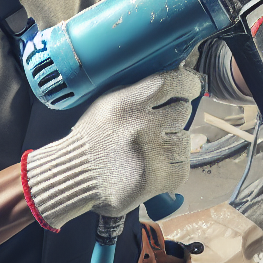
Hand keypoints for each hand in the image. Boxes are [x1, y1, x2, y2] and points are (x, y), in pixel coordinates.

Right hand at [22, 67, 204, 229]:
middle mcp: (142, 125)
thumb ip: (138, 92)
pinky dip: (172, 169)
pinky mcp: (156, 178)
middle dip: (173, 119)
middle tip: (157, 128)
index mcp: (129, 102)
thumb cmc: (93, 138)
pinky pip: (182, 167)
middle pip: (182, 112)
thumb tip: (172, 83)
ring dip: (172, 145)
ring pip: (184, 140)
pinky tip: (153, 167)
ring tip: (150, 151)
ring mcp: (151, 153)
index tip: (189, 88)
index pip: (173, 83)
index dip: (187, 84)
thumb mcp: (109, 102)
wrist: (73, 176)